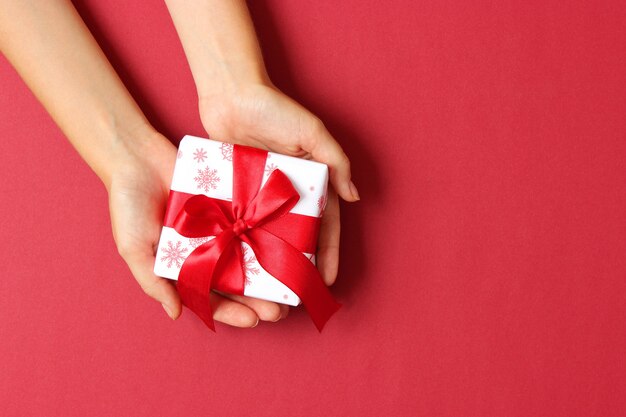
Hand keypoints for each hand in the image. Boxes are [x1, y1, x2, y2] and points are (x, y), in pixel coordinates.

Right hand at [108, 130, 283, 325]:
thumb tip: (175, 314)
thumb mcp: (133, 247)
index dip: (231, 312)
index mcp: (184, 267)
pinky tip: (286, 244)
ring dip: (269, 271)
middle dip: (259, 299)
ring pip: (249, 255)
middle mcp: (205, 251)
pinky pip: (251, 221)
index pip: (211, 298)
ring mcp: (220, 228)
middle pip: (237, 282)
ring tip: (290, 284)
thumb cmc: (128, 205)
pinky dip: (266, 233)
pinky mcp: (230, 204)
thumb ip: (152, 281)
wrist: (136, 155)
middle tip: (281, 311)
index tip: (253, 320)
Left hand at [198, 82, 358, 314]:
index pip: (325, 226)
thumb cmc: (275, 110)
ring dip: (268, 263)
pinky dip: (240, 245)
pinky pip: (239, 225)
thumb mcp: (313, 132)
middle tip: (295, 296)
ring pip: (267, 237)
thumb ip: (337, 162)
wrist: (231, 94)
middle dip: (299, 267)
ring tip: (266, 292)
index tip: (326, 281)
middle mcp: (287, 194)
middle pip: (296, 238)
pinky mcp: (235, 194)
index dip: (327, 254)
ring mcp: (260, 196)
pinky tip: (238, 268)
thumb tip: (356, 196)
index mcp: (311, 182)